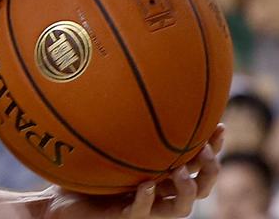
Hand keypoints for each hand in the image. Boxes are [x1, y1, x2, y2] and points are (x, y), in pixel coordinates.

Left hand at [42, 125, 223, 217]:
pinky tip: (146, 186)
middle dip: (210, 171)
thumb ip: (122, 114)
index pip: (199, 162)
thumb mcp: (106, 133)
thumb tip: (129, 74)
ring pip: (180, 209)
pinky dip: (146, 200)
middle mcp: (158, 190)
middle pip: (201, 187)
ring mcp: (143, 206)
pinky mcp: (122, 216)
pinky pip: (140, 213)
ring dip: (186, 191)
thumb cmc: (86, 162)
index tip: (218, 125)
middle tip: (204, 151)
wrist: (61, 194)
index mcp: (161, 171)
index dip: (214, 147)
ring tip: (180, 172)